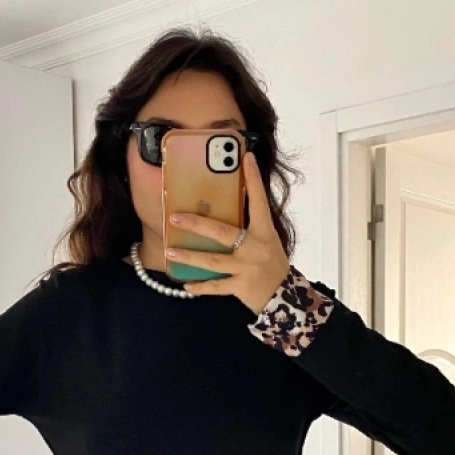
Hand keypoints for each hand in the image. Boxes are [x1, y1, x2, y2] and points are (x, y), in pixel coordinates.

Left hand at [165, 151, 289, 314]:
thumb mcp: (266, 239)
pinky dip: (200, 287)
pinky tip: (186, 286)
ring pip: (212, 261)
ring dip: (189, 257)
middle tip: (174, 216)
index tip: (246, 157)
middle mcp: (255, 247)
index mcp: (264, 231)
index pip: (258, 200)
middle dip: (196, 224)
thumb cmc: (271, 263)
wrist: (284, 296)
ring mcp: (247, 268)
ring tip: (170, 252)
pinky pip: (216, 286)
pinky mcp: (241, 286)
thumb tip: (227, 203)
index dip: (253, 179)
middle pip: (221, 232)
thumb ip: (250, 224)